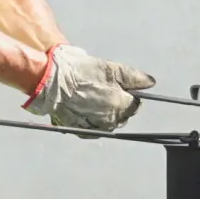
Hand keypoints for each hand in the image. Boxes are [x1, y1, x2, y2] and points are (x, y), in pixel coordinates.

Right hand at [26, 45, 155, 130]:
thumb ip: (133, 77)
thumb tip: (150, 82)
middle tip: (103, 90)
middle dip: (117, 105)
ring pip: (107, 123)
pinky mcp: (79, 130)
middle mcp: (109, 121)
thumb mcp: (109, 68)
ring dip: (104, 113)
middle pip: (122, 116)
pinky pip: (92, 128)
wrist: (50, 82)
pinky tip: (83, 107)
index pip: (134, 105)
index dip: (129, 94)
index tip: (120, 87)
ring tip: (92, 98)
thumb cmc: (79, 72)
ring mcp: (94, 128)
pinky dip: (90, 120)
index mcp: (120, 105)